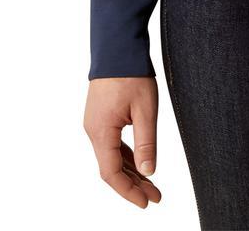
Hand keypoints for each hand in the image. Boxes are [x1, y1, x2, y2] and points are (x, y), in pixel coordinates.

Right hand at [84, 77, 162, 207]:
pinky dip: (125, 156)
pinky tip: (139, 162)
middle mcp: (93, 131)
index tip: (147, 202)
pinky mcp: (100, 116)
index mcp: (101, 132)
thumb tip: (149, 172)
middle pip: (111, 168)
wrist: (117, 46)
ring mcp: (95, 123)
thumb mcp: (145, 109)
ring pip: (111, 156)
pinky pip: (111, 143)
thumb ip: (146, 143)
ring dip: (130, 171)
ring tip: (151, 184)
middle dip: (133, 185)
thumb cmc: (131, 74)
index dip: (129, 191)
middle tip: (155, 196)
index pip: (111, 174)